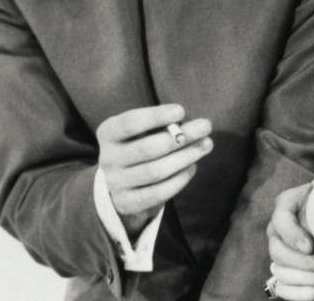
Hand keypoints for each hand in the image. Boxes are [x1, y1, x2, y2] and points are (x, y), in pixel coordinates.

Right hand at [97, 104, 212, 236]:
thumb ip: (162, 126)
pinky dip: (180, 179)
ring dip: (186, 157)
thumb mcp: (143, 131)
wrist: (122, 182)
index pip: (129, 123)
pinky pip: (158, 193)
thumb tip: (193, 126)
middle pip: (147, 149)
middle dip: (181, 137)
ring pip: (155, 171)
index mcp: (109, 133)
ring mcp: (116, 183)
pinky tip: (192, 167)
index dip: (155, 116)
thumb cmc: (140, 145)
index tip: (181, 110)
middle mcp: (108, 158)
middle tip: (205, 127)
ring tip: (206, 145)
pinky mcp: (128, 202)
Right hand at [267, 183, 313, 299]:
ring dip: (310, 278)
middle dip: (309, 262)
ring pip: (282, 272)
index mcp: (286, 205)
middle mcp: (277, 230)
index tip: (310, 247)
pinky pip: (284, 288)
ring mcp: (278, 252)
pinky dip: (302, 293)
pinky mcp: (283, 272)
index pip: (281, 221)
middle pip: (279, 252)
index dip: (293, 236)